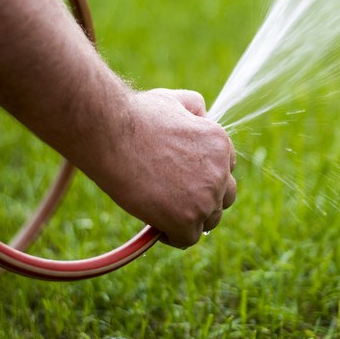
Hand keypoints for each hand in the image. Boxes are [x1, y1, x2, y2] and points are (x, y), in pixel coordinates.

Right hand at [101, 88, 236, 248]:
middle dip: (203, 199)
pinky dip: (172, 236)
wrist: (113, 134)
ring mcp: (205, 197)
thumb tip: (202, 114)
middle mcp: (220, 171)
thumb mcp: (174, 100)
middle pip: (224, 198)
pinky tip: (156, 224)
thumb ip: (194, 106)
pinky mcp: (186, 219)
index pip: (226, 170)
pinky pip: (188, 238)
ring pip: (209, 220)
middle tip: (176, 198)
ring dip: (190, 218)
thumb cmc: (137, 116)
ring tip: (164, 210)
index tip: (186, 181)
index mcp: (221, 143)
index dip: (205, 177)